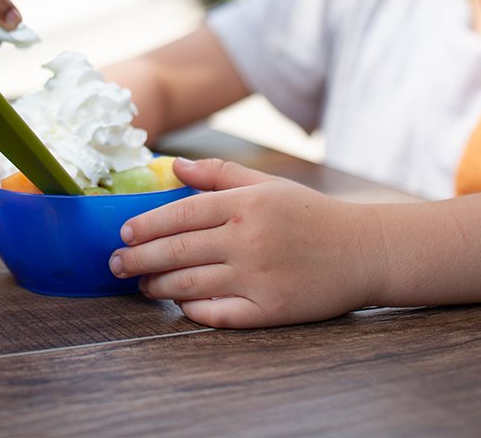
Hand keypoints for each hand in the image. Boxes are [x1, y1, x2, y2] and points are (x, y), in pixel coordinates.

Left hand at [110, 158, 383, 327]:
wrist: (365, 251)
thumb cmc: (310, 214)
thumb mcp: (265, 183)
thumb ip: (217, 173)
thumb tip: (172, 166)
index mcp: (244, 205)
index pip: (181, 214)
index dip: (147, 225)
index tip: (124, 233)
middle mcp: (247, 240)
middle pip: (178, 251)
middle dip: (140, 259)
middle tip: (116, 264)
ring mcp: (258, 278)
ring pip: (192, 284)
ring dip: (159, 285)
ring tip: (141, 284)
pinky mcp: (271, 310)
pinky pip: (220, 314)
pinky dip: (194, 310)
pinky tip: (179, 305)